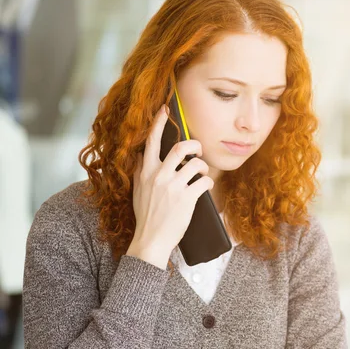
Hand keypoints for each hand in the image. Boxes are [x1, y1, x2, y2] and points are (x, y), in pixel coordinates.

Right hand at [127, 104, 213, 268]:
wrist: (150, 241)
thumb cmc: (146, 216)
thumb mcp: (138, 190)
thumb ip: (141, 171)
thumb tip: (143, 154)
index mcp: (145, 172)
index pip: (152, 141)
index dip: (159, 123)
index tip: (165, 109)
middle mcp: (158, 176)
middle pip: (182, 147)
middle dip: (196, 145)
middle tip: (199, 149)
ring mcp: (173, 187)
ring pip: (197, 163)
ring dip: (204, 167)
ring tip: (202, 173)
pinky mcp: (187, 198)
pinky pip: (205, 181)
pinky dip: (208, 182)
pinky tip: (205, 186)